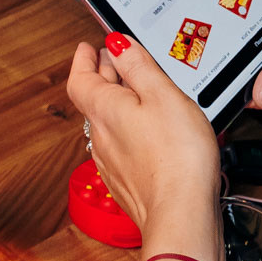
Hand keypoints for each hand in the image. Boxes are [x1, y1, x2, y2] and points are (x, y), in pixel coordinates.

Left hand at [67, 34, 221, 243]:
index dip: (82, 59)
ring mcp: (112, 163)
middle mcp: (101, 138)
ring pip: (107, 124)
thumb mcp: (163, 95)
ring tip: (134, 90)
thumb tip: (117, 44)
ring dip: (117, 103)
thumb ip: (138, 66)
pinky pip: (120, 146)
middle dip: (103, 75)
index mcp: (105, 110)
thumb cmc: (176, 157)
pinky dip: (129, 129)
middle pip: (93, 99)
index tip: (87, 47)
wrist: (181, 216)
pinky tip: (149, 130)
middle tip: (113, 60)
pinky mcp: (128, 182)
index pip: (79, 78)